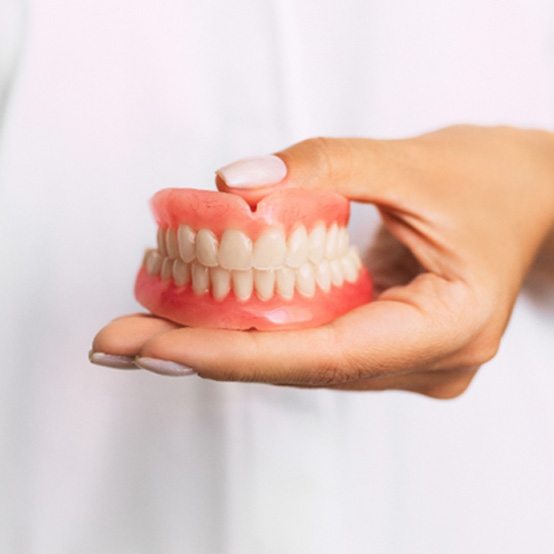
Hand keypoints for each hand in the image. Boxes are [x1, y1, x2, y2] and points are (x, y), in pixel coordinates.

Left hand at [91, 126, 553, 397]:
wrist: (529, 196)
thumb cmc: (493, 181)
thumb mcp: (411, 161)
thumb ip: (323, 166)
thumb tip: (233, 184)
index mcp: (447, 328)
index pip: (324, 356)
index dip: (234, 354)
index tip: (156, 347)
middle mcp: (423, 361)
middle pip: (298, 367)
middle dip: (205, 353)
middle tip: (121, 340)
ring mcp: (403, 359)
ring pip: (298, 361)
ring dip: (222, 342)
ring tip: (144, 328)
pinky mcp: (383, 342)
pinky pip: (309, 342)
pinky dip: (255, 328)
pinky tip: (201, 316)